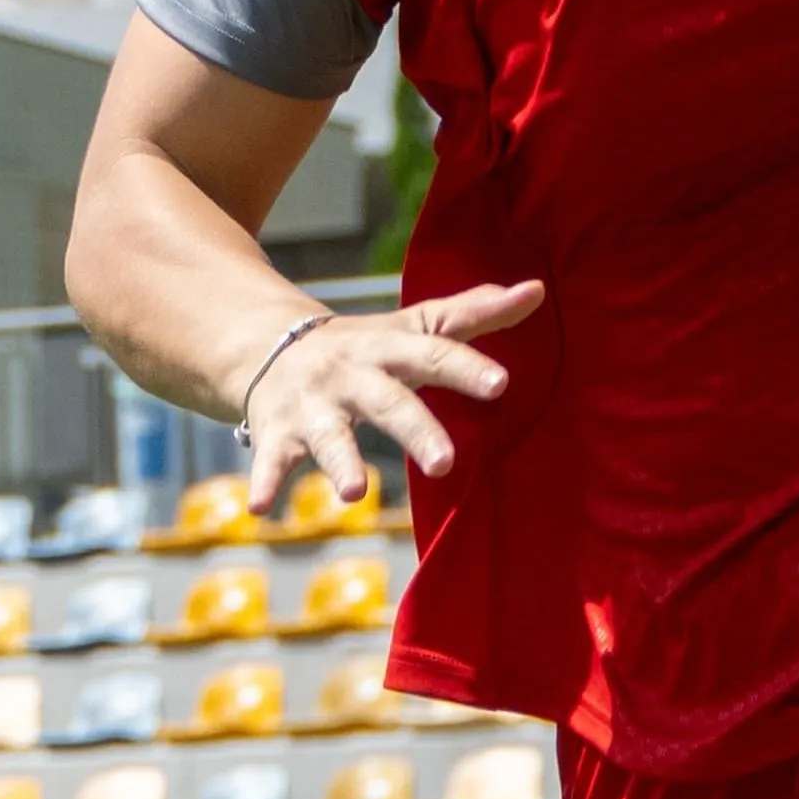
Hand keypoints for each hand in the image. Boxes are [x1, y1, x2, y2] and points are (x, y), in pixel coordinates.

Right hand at [247, 279, 545, 511]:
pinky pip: (270, 460)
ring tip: (356, 493)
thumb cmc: (362, 347)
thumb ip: (473, 314)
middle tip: (445, 463)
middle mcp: (350, 374)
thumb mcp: (413, 327)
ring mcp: (312, 406)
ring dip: (342, 461)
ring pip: (329, 436)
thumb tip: (537, 289)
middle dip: (414, 429)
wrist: (267, 346)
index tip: (501, 385)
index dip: (467, 368)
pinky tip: (261, 509)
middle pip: (387, 401)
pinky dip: (264, 483)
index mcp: (388, 348)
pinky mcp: (276, 433)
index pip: (434, 353)